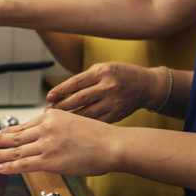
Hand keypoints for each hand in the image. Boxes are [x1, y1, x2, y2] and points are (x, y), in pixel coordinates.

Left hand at [0, 108, 112, 175]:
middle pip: (16, 135)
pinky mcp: (50, 160)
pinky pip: (24, 163)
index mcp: (54, 116)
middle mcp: (47, 128)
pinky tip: (0, 166)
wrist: (112, 144)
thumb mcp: (76, 122)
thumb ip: (58, 127)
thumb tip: (46, 133)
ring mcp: (47, 144)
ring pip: (15, 149)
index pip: (25, 124)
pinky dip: (10, 165)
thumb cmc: (100, 136)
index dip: (9, 131)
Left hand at [46, 63, 162, 122]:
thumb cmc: (122, 74)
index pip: (77, 82)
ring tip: (57, 121)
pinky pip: (96, 121)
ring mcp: (114, 102)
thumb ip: (86, 77)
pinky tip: (73, 128)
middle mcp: (109, 87)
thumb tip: (62, 91)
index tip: (49, 96)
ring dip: (70, 118)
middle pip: (80, 99)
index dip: (61, 90)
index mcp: (104, 72)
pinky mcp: (117, 115)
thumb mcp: (105, 67)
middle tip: (49, 111)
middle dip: (62, 106)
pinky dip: (83, 125)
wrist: (147, 86)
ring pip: (87, 113)